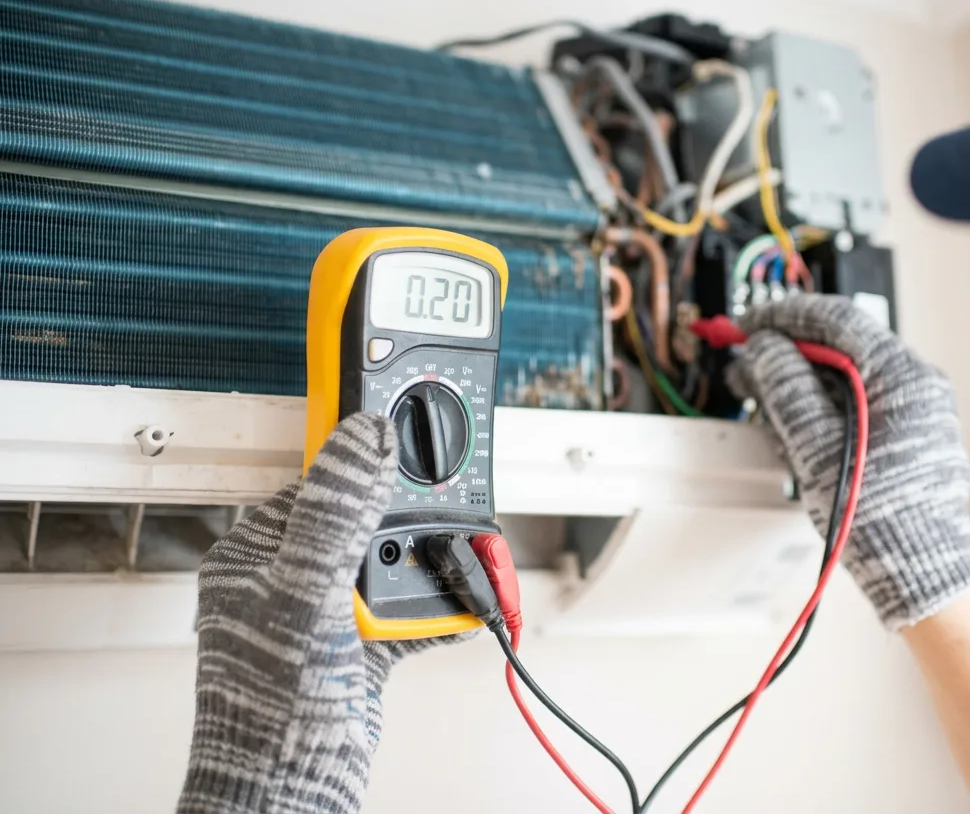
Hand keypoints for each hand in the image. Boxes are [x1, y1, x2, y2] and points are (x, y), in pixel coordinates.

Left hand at [179, 412, 467, 813]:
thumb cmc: (269, 709)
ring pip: (391, 565)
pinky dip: (438, 608)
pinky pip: (408, 609)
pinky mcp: (356, 647)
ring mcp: (324, 614)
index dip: (365, 467)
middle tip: (446, 516)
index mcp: (256, 555)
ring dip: (431, 568)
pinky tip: (465, 606)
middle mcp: (287, 580)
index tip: (410, 441)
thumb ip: (338, 514)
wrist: (290, 794)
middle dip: (409, 524)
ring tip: (465, 565)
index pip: (316, 485)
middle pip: (364, 523)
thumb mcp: (307, 594)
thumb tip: (366, 439)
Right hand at [727, 295, 969, 629]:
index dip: (785, 317)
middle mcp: (915, 386)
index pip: (837, 320)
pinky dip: (821, 410)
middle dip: (787, 356)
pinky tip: (791, 426)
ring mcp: (913, 412)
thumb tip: (765, 348)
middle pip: (840, 350)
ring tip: (759, 399)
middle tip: (745, 366)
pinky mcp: (906, 437)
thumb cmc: (878, 514)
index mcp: (902, 376)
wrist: (918, 568)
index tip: (749, 325)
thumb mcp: (815, 445)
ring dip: (800, 386)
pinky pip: (857, 407)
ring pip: (846, 381)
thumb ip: (786, 388)